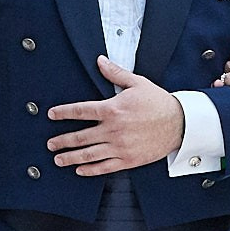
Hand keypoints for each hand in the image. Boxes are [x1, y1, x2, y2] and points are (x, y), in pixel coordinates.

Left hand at [47, 55, 184, 173]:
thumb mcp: (137, 83)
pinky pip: (104, 167)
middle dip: (62, 141)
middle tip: (50, 144)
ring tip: (58, 159)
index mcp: (113, 109)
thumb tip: (99, 61)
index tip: (51, 115)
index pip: (81, 111)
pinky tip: (80, 169)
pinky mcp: (128, 159)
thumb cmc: (158, 102)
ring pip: (88, 154)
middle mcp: (113, 129)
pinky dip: (89, 170)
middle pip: (80, 137)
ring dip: (70, 157)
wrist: (179, 123)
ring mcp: (120, 146)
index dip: (63, 113)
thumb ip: (115, 73)